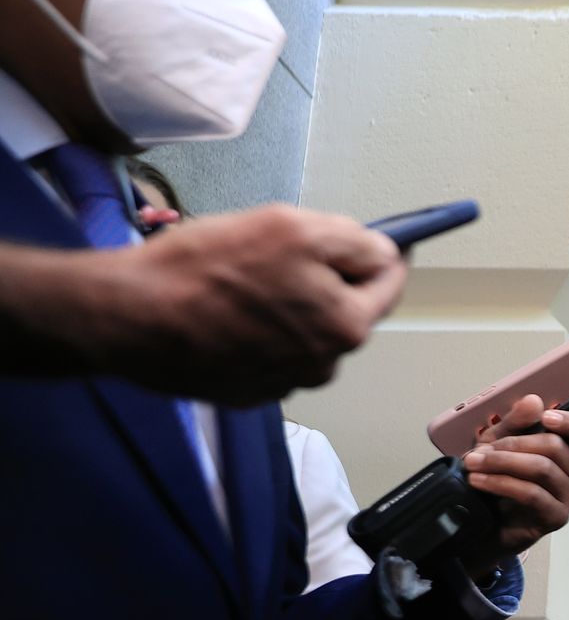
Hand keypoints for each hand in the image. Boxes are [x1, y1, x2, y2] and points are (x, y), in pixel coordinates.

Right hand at [78, 204, 406, 404]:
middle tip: (281, 254)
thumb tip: (383, 252)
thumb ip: (352, 241)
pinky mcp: (244, 392)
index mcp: (346, 325)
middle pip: (346, 309)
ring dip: (290, 308)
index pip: (389, 283)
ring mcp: (284, 383)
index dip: (382, 255)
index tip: (373, 240)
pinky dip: (259, 332)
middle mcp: (324, 364)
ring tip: (243, 283)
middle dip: (327, 280)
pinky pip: (269, 352)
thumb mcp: (292, 227)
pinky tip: (224, 313)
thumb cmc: (208, 268)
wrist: (128, 316)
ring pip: (306, 332)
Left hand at [458, 393, 568, 576]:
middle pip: (556, 448)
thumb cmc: (496, 482)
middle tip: (480, 449)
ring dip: (502, 462)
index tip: (547, 417)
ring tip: (474, 464)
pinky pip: (532, 493)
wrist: (481, 522)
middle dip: (513, 444)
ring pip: (542, 469)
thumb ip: (515, 422)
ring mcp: (567, 498)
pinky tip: (480, 481)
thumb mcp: (498, 443)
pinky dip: (501, 483)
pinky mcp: (554, 518)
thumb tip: (534, 401)